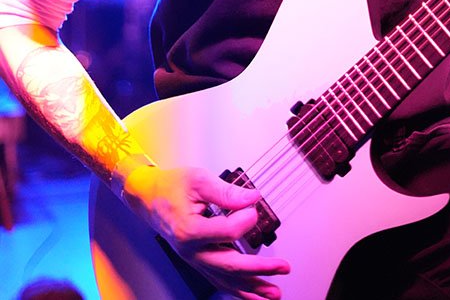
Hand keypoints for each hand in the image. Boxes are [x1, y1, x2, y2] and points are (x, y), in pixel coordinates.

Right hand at [123, 164, 289, 299]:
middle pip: (230, 265)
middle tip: (282, 267)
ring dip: (252, 287)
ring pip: (226, 278)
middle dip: (259, 269)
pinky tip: (253, 293)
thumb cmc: (170, 187)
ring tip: (274, 293)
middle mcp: (192, 251)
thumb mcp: (198, 180)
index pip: (227, 232)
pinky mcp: (198, 261)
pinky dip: (238, 289)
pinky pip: (220, 279)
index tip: (254, 206)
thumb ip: (226, 192)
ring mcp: (195, 259)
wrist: (148, 198)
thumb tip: (252, 198)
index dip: (245, 219)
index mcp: (189, 230)